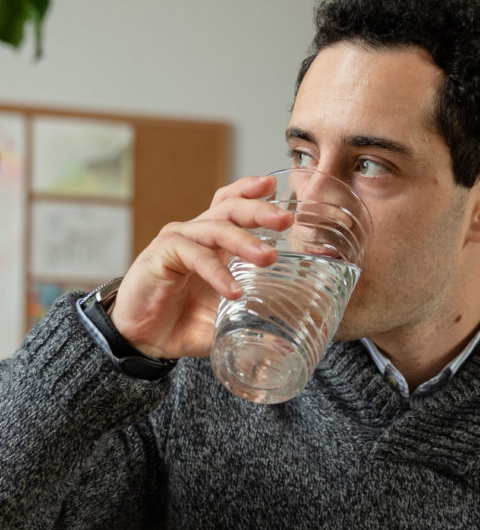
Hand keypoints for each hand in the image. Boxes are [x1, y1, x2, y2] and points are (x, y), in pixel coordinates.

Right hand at [109, 175, 292, 358]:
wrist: (142, 341)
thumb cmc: (182, 323)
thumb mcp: (225, 317)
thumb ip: (252, 316)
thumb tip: (286, 332)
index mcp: (212, 242)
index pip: (231, 205)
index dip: (252, 193)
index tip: (276, 188)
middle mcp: (195, 235)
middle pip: (229, 208)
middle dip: (259, 210)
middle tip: (285, 221)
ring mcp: (178, 242)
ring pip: (216, 228)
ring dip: (245, 241)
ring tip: (269, 258)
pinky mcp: (162, 255)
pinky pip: (195, 255)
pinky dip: (217, 272)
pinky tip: (233, 291)